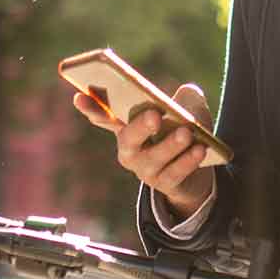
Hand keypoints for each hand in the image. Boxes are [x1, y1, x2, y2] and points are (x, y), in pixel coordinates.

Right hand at [72, 82, 214, 218]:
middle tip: (155, 115)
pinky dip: (187, 161)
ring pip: (154, 158)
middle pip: (128, 138)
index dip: (91, 108)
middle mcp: (130, 149)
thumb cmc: (183, 129)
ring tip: (186, 132)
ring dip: (170, 145)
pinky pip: (174, 173)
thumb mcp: (187, 109)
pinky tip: (200, 149)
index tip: (79, 96)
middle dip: (140, 127)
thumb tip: (187, 94)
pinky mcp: (164, 184)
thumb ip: (186, 98)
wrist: (197, 167)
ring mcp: (145, 169)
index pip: (104, 115)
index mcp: (128, 125)